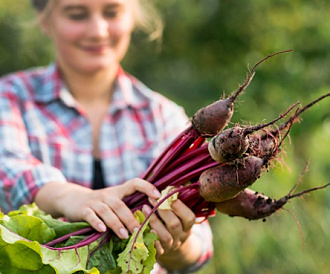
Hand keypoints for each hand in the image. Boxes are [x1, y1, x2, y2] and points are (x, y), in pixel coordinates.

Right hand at [35, 179, 160, 238]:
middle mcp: (107, 195)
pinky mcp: (83, 210)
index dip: (147, 186)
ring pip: (107, 211)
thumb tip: (150, 220)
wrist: (72, 199)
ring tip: (125, 235)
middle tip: (139, 230)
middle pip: (120, 204)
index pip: (134, 183)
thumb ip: (127, 206)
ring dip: (116, 223)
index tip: (158, 196)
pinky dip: (96, 222)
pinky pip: (91, 215)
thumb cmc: (100, 203)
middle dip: (130, 218)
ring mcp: (95, 202)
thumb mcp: (113, 200)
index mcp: (118, 191)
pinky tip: (102, 230)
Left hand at [142, 198, 195, 254]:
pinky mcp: (160, 253)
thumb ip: (175, 202)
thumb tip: (172, 186)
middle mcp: (181, 237)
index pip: (189, 217)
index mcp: (187, 226)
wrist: (172, 247)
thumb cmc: (173, 222)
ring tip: (144, 208)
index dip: (179, 206)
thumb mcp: (179, 214)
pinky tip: (141, 228)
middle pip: (175, 225)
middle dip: (163, 211)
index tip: (168, 194)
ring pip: (165, 236)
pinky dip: (149, 239)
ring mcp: (171, 246)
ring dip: (154, 221)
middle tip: (152, 199)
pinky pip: (155, 249)